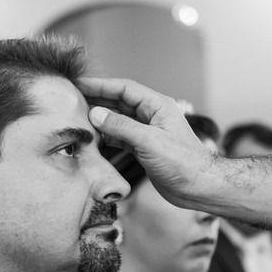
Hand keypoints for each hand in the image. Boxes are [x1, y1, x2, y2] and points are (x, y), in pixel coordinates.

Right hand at [79, 77, 215, 210]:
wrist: (199, 187)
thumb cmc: (184, 163)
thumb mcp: (150, 142)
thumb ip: (121, 127)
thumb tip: (96, 113)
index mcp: (157, 106)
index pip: (124, 88)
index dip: (100, 85)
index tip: (79, 84)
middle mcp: (152, 115)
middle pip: (119, 101)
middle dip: (97, 99)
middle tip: (73, 99)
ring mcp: (147, 131)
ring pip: (118, 119)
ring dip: (100, 119)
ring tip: (78, 117)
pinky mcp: (143, 147)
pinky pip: (120, 136)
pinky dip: (106, 136)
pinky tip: (93, 138)